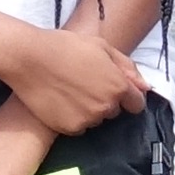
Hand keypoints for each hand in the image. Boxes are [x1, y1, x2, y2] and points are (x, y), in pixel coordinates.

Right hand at [0, 23, 148, 138]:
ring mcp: (87, 119)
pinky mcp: (69, 128)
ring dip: (88, 110)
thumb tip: (145, 87)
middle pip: (114, 111)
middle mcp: (106, 106)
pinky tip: (60, 101)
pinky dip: (72, 117)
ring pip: (95, 120)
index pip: (137, 104)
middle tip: (83, 82)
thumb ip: (126, 67)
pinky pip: (78, 127)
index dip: (127, 96)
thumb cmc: (64, 46)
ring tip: (69, 90)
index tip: (113, 89)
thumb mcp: (101, 46)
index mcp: (118, 86)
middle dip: (104, 100)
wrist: (28, 58)